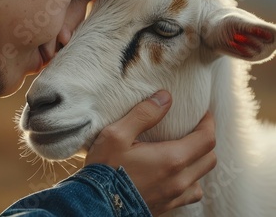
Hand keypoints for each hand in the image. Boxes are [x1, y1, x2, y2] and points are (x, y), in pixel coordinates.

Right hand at [85, 91, 216, 215]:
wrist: (95, 204)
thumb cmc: (105, 169)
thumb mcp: (117, 135)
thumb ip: (143, 114)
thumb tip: (165, 98)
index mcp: (171, 159)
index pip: (206, 139)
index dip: (208, 123)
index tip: (202, 113)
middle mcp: (179, 180)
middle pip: (209, 158)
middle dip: (205, 140)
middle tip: (193, 128)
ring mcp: (174, 196)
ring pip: (201, 178)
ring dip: (198, 162)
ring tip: (183, 151)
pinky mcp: (166, 206)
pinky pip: (190, 194)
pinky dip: (189, 181)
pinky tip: (174, 174)